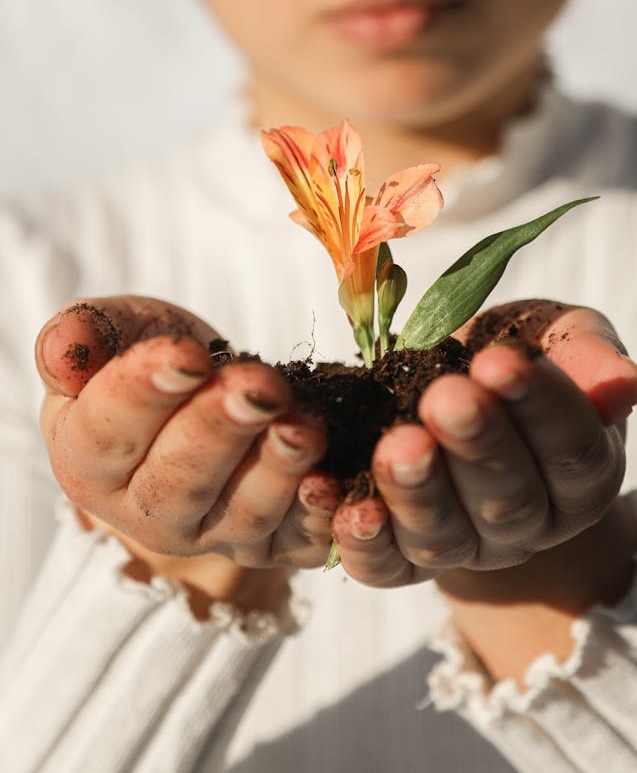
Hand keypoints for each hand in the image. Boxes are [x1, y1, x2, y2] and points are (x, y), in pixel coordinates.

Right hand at [37, 297, 339, 576]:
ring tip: (303, 425)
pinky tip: (334, 482)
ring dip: (276, 470)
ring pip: (242, 515)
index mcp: (89, 460)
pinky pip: (297, 542)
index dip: (145, 393)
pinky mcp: (273, 543)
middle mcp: (146, 512)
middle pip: (178, 482)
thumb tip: (63, 348)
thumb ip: (87, 335)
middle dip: (220, 432)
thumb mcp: (120, 332)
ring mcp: (213, 534)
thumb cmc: (156, 356)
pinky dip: (318, 517)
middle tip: (256, 386)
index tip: (186, 355)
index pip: (109, 432)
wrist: (210, 390)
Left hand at [330, 301, 636, 587]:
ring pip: (445, 536)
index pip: (570, 446)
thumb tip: (622, 383)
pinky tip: (348, 506)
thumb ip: (585, 352)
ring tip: (398, 444)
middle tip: (446, 397)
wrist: (453, 395)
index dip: (539, 405)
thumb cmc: (508, 356)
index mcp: (580, 473)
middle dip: (475, 445)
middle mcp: (528, 524)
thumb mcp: (554, 336)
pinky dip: (364, 541)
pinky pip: (384, 566)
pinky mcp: (402, 561)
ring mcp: (465, 549)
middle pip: (507, 497)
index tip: (501, 361)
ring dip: (418, 492)